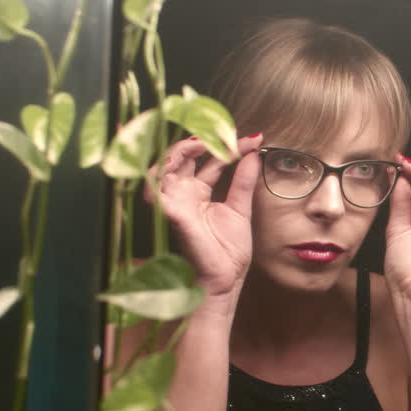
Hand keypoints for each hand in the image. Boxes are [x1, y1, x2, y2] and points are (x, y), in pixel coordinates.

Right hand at [145, 134, 263, 301]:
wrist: (225, 279)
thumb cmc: (228, 251)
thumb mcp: (241, 207)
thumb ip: (245, 179)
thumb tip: (254, 152)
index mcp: (198, 193)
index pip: (208, 161)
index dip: (226, 146)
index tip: (251, 139)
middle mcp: (182, 195)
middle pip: (181, 157)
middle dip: (197, 138)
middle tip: (221, 131)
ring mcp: (174, 203)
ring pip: (163, 166)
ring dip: (178, 149)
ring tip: (199, 140)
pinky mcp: (170, 214)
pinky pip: (155, 190)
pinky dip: (161, 171)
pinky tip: (178, 157)